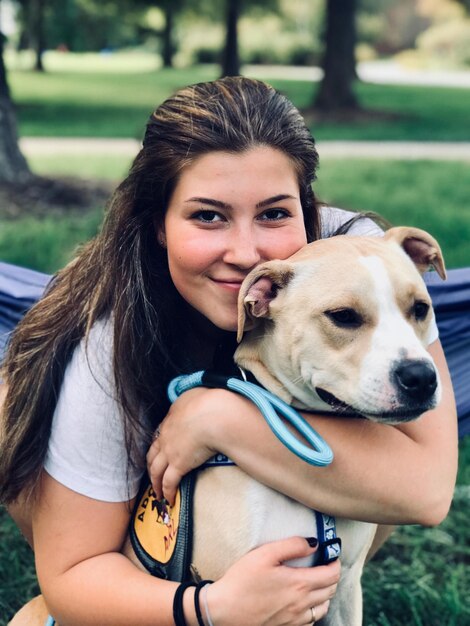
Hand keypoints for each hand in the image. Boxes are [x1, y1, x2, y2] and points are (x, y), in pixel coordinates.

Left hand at [147, 387, 243, 503]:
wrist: (212, 414)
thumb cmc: (208, 402)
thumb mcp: (196, 394)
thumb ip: (193, 398)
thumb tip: (196, 399)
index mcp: (170, 419)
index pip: (160, 433)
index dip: (160, 444)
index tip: (161, 452)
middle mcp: (166, 436)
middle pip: (152, 454)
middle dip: (151, 466)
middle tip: (152, 475)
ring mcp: (170, 451)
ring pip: (156, 470)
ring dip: (155, 483)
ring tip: (156, 492)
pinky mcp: (178, 465)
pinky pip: (168, 482)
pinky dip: (166, 492)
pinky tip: (168, 499)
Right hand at [208, 536, 339, 625]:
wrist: (224, 611)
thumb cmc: (242, 580)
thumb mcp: (265, 554)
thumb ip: (292, 545)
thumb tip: (313, 543)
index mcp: (299, 584)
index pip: (331, 575)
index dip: (335, 562)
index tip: (332, 554)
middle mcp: (302, 605)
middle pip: (330, 591)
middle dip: (332, 576)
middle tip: (325, 565)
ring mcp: (295, 620)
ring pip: (323, 608)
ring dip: (325, 594)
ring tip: (317, 582)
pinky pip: (310, 621)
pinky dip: (314, 610)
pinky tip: (303, 602)